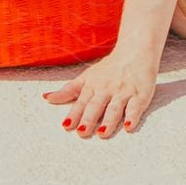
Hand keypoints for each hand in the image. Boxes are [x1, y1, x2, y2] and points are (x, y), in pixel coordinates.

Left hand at [43, 47, 159, 137]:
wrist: (135, 52)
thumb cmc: (108, 69)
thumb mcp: (86, 77)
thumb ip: (68, 90)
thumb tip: (46, 98)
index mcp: (92, 85)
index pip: (81, 101)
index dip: (74, 113)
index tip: (66, 126)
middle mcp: (106, 89)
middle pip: (96, 105)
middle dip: (89, 118)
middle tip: (82, 132)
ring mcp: (123, 92)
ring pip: (114, 107)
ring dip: (109, 120)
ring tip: (102, 133)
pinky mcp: (140, 95)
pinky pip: (136, 107)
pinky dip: (132, 117)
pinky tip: (129, 126)